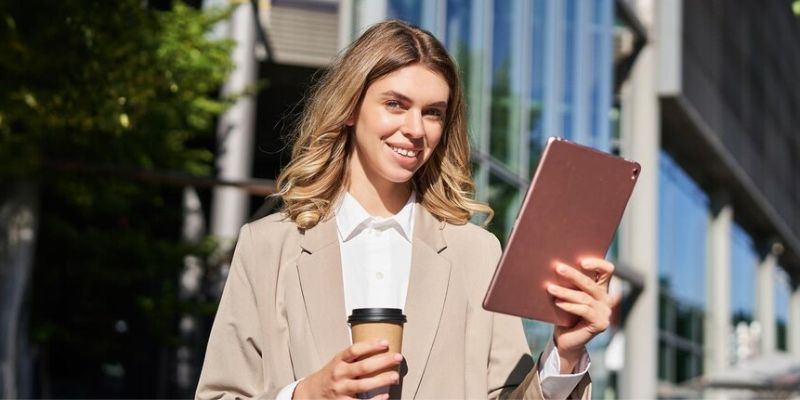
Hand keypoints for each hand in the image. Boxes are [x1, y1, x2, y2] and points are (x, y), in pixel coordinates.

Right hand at [293, 339, 401, 398]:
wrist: (311, 393)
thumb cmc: (330, 375)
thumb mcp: (338, 362)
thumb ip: (353, 357)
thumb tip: (378, 347)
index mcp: (338, 361)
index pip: (354, 350)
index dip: (370, 345)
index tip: (385, 343)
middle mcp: (339, 374)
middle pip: (363, 367)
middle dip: (383, 361)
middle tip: (398, 357)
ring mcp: (340, 390)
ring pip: (364, 385)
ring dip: (382, 380)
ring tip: (395, 376)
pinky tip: (385, 396)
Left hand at [546, 258, 613, 372]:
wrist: (566, 340)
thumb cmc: (564, 314)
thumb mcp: (568, 296)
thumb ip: (569, 284)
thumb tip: (556, 267)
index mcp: (601, 288)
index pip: (607, 270)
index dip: (597, 263)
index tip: (581, 261)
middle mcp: (606, 299)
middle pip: (591, 284)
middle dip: (573, 275)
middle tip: (558, 268)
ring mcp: (605, 312)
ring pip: (584, 298)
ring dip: (565, 292)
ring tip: (550, 288)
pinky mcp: (601, 324)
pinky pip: (584, 311)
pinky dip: (569, 306)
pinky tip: (557, 302)